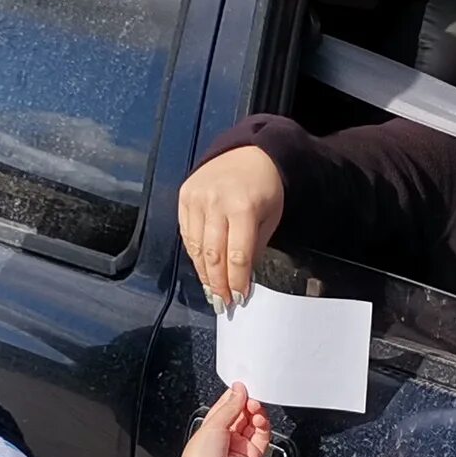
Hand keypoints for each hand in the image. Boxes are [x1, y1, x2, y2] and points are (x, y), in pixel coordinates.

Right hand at [178, 146, 285, 315]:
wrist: (250, 153)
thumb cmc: (265, 188)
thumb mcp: (271, 218)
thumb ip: (255, 248)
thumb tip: (241, 280)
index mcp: (243, 207)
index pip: (237, 255)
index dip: (236, 281)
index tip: (239, 298)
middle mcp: (216, 202)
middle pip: (213, 255)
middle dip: (217, 284)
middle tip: (221, 303)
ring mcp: (197, 198)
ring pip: (195, 247)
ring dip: (203, 273)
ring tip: (210, 291)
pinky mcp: (184, 196)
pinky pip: (186, 233)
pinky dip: (194, 254)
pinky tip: (202, 267)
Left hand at [179, 383, 273, 456]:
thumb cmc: (200, 456)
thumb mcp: (213, 423)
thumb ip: (230, 405)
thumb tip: (239, 389)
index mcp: (214, 425)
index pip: (230, 405)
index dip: (238, 395)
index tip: (243, 387)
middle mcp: (229, 434)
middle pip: (244, 412)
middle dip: (249, 403)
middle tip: (251, 399)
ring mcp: (241, 444)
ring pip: (256, 422)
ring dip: (257, 412)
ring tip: (255, 408)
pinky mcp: (253, 454)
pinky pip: (263, 436)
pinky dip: (264, 425)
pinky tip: (259, 418)